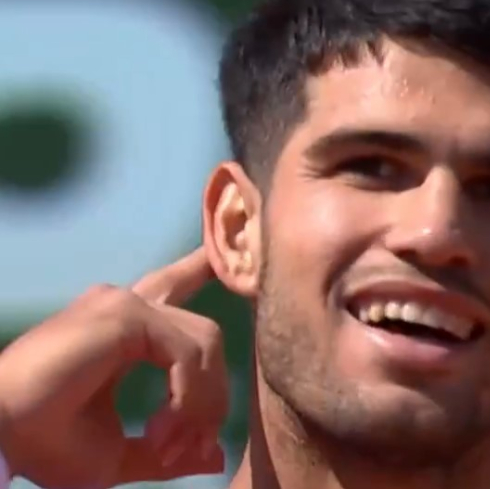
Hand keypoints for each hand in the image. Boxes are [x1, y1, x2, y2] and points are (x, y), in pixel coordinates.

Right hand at [0, 247, 228, 487]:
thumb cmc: (46, 444)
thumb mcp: (119, 455)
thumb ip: (170, 451)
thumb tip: (217, 457)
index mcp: (122, 332)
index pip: (171, 290)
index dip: (197, 270)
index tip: (217, 258)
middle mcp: (126, 309)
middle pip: (204, 333)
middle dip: (211, 396)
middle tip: (181, 445)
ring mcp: (125, 305)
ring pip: (206, 344)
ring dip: (200, 404)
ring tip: (164, 443)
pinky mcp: (124, 313)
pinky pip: (188, 353)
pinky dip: (186, 397)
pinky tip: (159, 427)